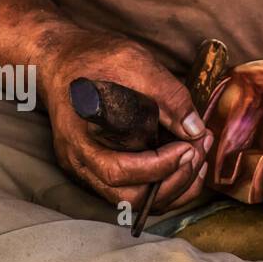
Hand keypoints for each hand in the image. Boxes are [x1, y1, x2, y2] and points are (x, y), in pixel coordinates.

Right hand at [35, 27, 210, 213]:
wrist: (63, 60)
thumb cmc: (94, 59)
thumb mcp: (134, 62)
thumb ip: (168, 95)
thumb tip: (195, 130)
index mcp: (79, 137)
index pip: (120, 171)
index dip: (160, 166)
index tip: (189, 145)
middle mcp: (80, 162)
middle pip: (129, 197)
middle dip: (173, 181)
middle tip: (198, 152)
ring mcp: (88, 171)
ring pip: (135, 202)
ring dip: (174, 188)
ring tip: (198, 158)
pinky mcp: (100, 171)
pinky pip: (135, 193)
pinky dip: (165, 185)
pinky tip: (186, 164)